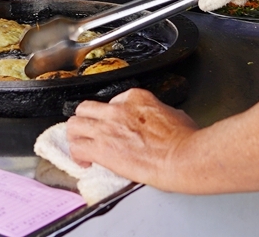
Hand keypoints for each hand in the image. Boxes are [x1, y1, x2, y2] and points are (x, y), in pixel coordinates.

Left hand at [67, 88, 197, 187]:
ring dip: (76, 135)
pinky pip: (76, 147)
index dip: (110, 115)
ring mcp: (107, 127)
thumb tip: (162, 119)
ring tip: (81, 145)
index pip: (112, 101)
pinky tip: (85, 162)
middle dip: (86, 120)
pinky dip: (77, 155)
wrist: (181, 157)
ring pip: (74, 124)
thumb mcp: (175, 114)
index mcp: (136, 97)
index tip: (113, 126)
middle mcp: (117, 109)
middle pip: (86, 108)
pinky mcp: (101, 148)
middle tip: (90, 132)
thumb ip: (160, 112)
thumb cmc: (184, 139)